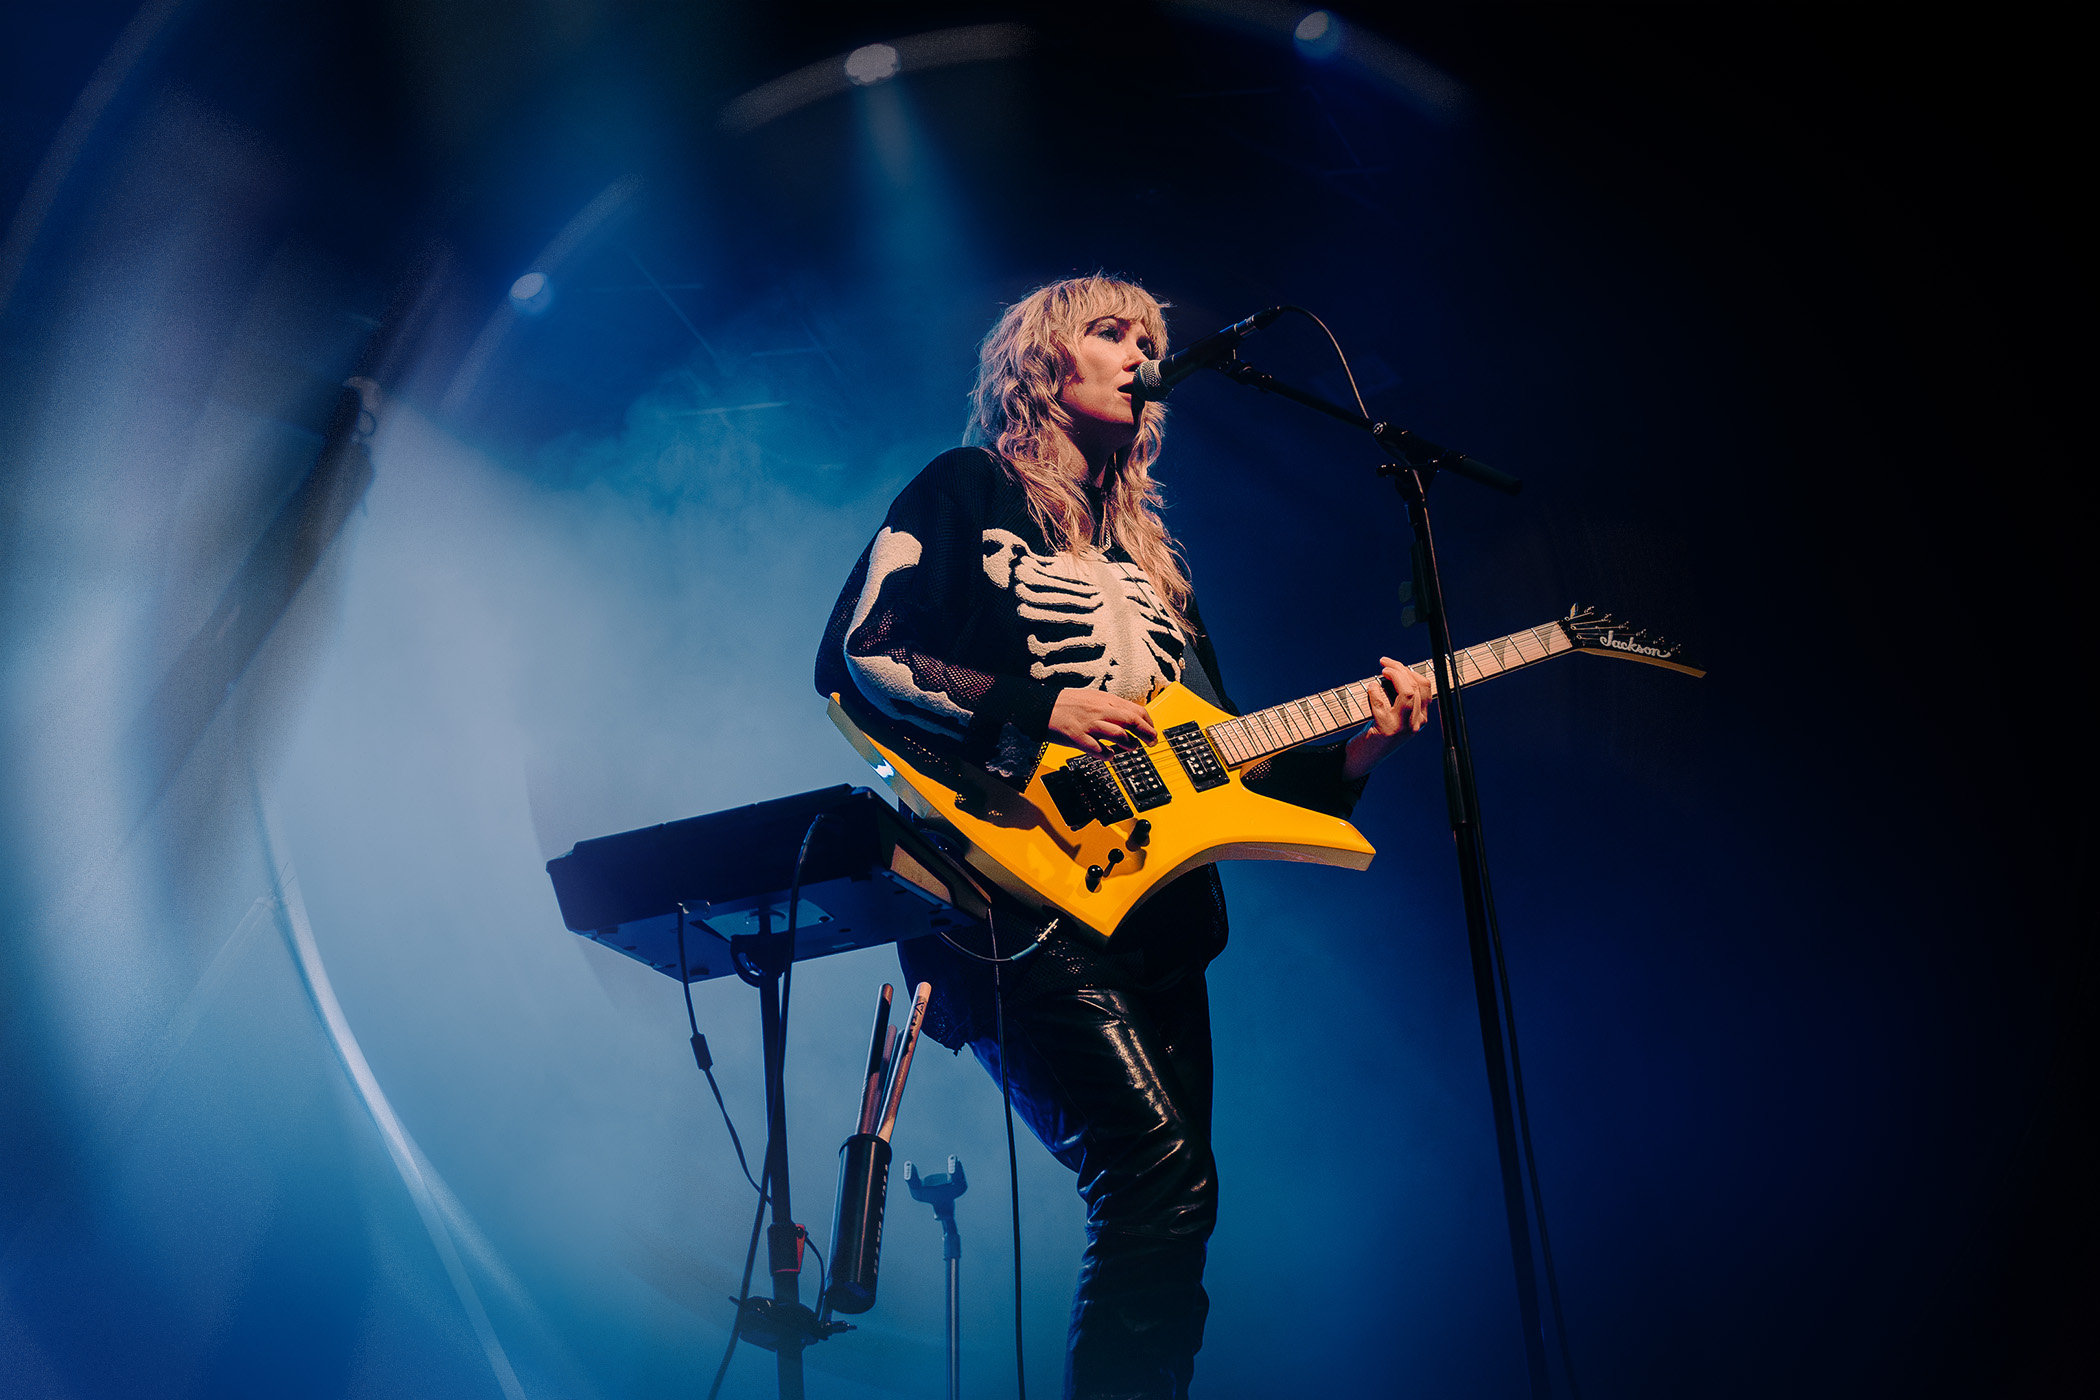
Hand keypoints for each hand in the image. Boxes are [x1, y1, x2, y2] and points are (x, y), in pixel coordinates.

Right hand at [1048, 688, 1157, 754]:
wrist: (1041, 706)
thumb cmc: (1067, 703)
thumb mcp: (1093, 698)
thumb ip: (1111, 707)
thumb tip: (1130, 716)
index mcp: (1106, 701)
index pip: (1136, 710)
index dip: (1149, 723)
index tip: (1153, 731)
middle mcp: (1100, 711)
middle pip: (1133, 722)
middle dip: (1147, 734)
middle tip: (1152, 743)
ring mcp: (1089, 725)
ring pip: (1119, 735)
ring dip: (1129, 744)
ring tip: (1131, 748)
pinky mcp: (1077, 738)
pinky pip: (1098, 749)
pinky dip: (1108, 755)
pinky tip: (1109, 755)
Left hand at [1342, 656, 1431, 779]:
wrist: (1364, 758)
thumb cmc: (1377, 731)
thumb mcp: (1396, 715)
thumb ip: (1401, 698)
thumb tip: (1395, 670)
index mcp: (1422, 718)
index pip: (1426, 687)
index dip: (1411, 671)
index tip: (1395, 664)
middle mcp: (1416, 723)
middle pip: (1416, 687)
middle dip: (1400, 669)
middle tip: (1385, 663)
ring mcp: (1403, 728)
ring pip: (1408, 694)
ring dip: (1394, 677)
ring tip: (1383, 671)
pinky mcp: (1387, 731)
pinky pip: (1382, 705)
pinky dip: (1375, 692)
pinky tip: (1370, 689)